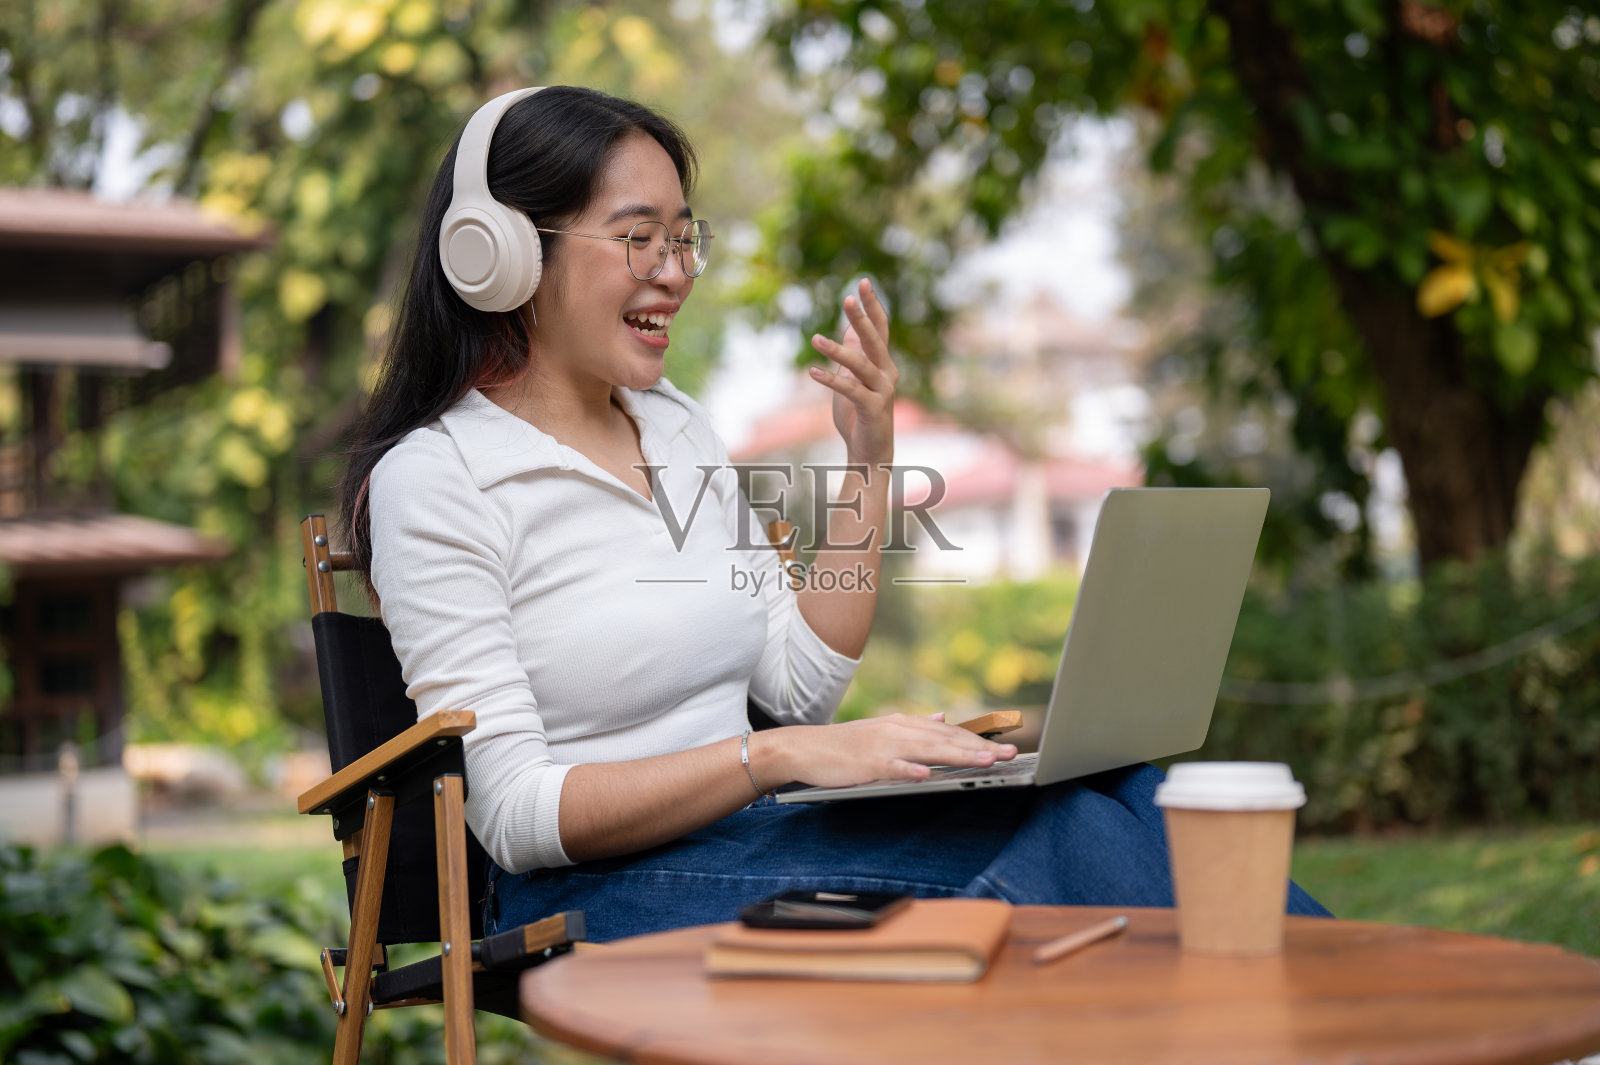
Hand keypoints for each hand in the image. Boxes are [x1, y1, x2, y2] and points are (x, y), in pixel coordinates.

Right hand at [758, 713, 1017, 788]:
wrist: (804, 748)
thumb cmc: (845, 744)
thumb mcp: (883, 729)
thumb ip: (915, 726)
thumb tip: (942, 717)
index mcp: (903, 724)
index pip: (948, 731)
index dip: (977, 738)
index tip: (1004, 746)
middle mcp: (897, 730)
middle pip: (945, 739)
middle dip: (978, 746)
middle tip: (1007, 754)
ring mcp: (882, 746)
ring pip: (926, 750)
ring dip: (956, 755)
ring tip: (983, 761)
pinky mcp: (865, 763)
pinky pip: (892, 767)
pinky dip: (909, 770)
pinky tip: (927, 775)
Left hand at [810, 278, 896, 467]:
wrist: (869, 452)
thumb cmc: (859, 414)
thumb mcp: (854, 378)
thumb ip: (855, 353)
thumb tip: (851, 328)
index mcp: (883, 363)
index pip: (880, 328)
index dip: (872, 305)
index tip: (863, 281)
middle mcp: (888, 372)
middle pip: (875, 339)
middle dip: (861, 317)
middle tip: (847, 298)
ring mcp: (883, 390)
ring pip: (860, 364)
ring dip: (837, 351)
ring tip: (815, 339)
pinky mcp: (873, 408)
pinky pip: (850, 390)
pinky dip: (831, 380)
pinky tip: (812, 372)